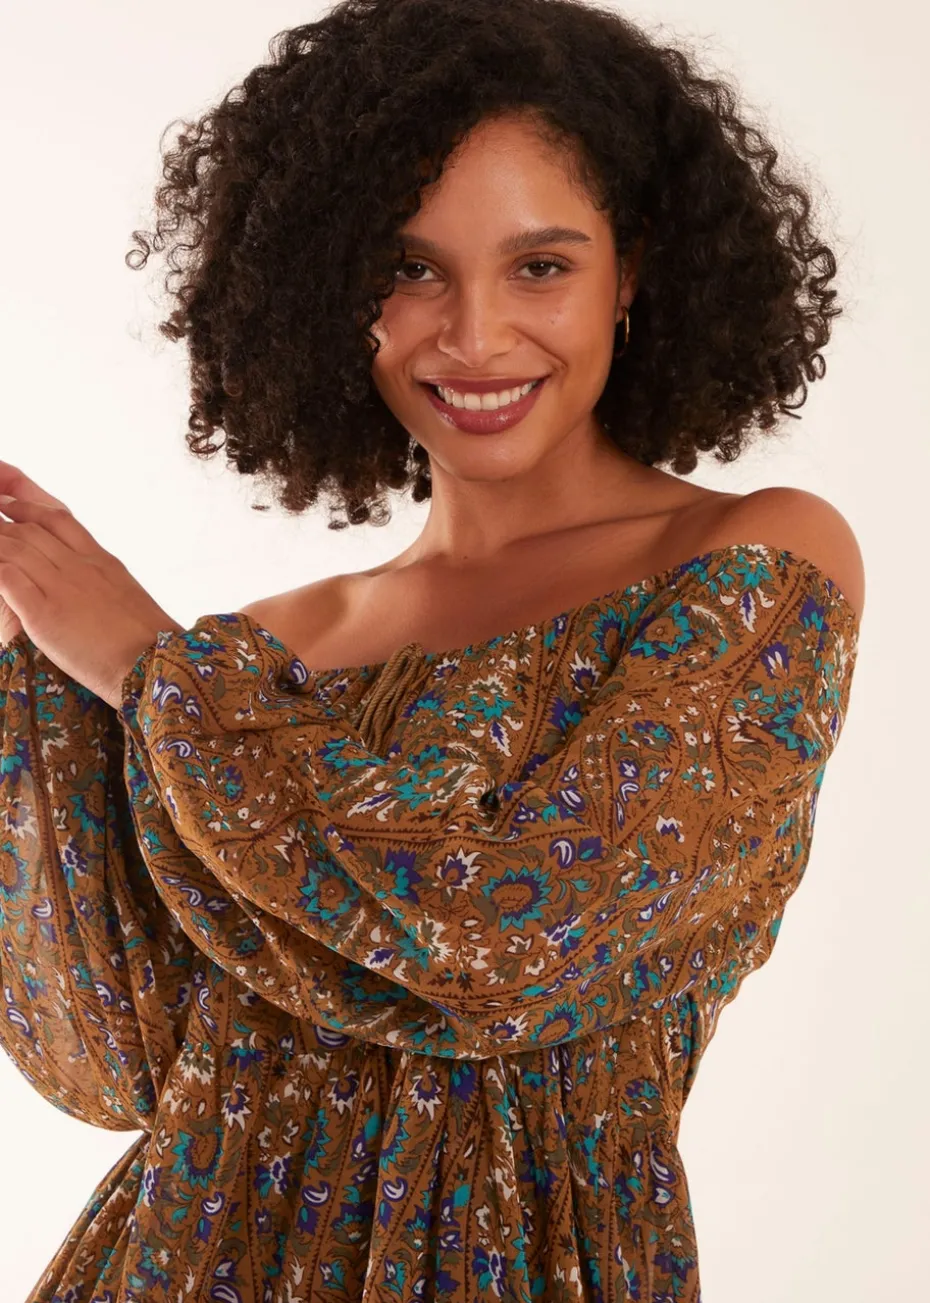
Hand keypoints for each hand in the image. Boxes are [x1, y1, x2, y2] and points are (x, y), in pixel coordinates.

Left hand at [0, 461, 183, 708]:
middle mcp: (79, 566)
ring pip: (14, 548)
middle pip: (30, 530)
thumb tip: (95, 584)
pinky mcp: (43, 612)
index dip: (28, 507)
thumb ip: (105, 582)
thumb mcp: (129, 597)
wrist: (151, 663)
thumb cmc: (148, 642)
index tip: (9, 503)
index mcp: (101, 561)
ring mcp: (61, 586)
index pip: (58, 519)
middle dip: (2, 524)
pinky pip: (7, 578)